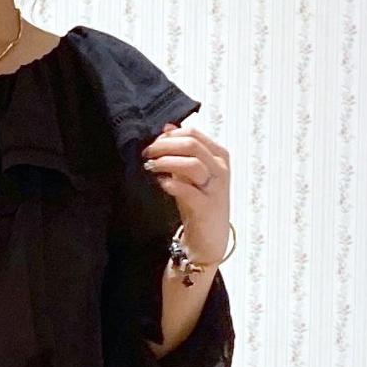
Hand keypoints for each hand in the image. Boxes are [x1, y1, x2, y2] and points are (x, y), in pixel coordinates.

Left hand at [143, 120, 231, 262]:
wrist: (209, 238)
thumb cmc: (199, 203)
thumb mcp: (191, 173)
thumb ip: (182, 151)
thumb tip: (167, 128)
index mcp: (219, 156)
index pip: (194, 134)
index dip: (169, 136)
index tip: (152, 142)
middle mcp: (220, 169)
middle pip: (191, 145)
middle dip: (164, 146)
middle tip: (147, 153)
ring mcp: (215, 188)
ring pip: (191, 164)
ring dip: (166, 162)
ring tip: (150, 166)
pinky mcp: (206, 207)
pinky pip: (187, 190)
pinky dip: (171, 184)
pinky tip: (160, 183)